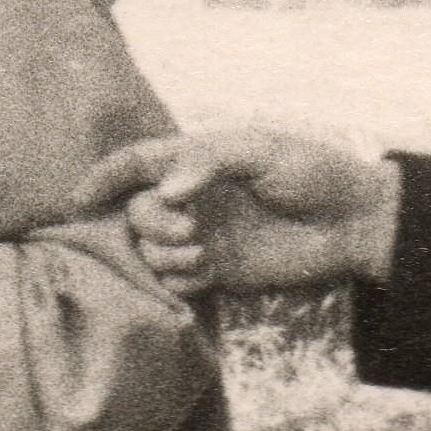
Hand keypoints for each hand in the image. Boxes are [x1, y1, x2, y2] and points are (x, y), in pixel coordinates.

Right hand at [73, 124, 397, 296]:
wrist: (351, 223)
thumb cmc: (312, 174)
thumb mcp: (261, 150)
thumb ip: (208, 161)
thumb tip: (168, 191)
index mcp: (198, 161)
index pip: (137, 164)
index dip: (104, 177)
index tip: (79, 199)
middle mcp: (194, 200)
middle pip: (137, 212)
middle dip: (149, 223)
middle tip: (189, 228)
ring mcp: (204, 236)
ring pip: (151, 250)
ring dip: (165, 253)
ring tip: (203, 251)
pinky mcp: (218, 272)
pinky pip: (174, 280)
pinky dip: (180, 277)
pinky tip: (207, 269)